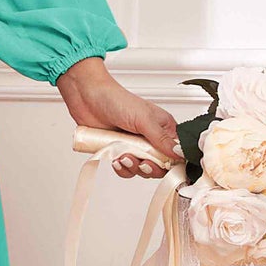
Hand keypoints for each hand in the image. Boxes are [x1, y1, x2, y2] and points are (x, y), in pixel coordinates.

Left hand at [55, 56, 181, 180]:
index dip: (170, 163)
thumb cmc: (116, 99)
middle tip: (140, 162)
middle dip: (148, 167)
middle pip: (158, 165)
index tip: (161, 166)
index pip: (175, 153)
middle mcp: (150, 138)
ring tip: (123, 157)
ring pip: (140, 169)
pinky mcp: (118, 151)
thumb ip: (161, 138)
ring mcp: (134, 146)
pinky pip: (124, 168)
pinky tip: (115, 159)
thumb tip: (179, 153)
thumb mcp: (143, 119)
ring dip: (132, 167)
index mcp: (163, 128)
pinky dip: (120, 167)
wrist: (86, 96)